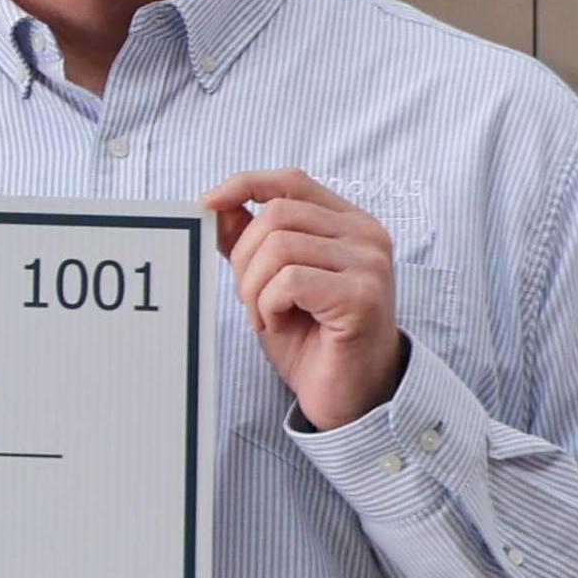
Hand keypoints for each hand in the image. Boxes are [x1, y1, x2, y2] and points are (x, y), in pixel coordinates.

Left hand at [204, 169, 405, 432]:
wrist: (349, 395)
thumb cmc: (312, 338)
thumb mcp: (272, 281)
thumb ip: (251, 241)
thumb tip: (217, 205)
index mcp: (348, 223)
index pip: (292, 182)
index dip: (246, 184)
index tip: (208, 203)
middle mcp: (366, 236)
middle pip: (276, 214)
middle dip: (244, 258)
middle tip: (250, 299)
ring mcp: (369, 264)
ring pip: (279, 247)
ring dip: (254, 288)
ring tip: (266, 316)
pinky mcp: (361, 295)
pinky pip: (290, 281)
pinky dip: (269, 305)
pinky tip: (279, 325)